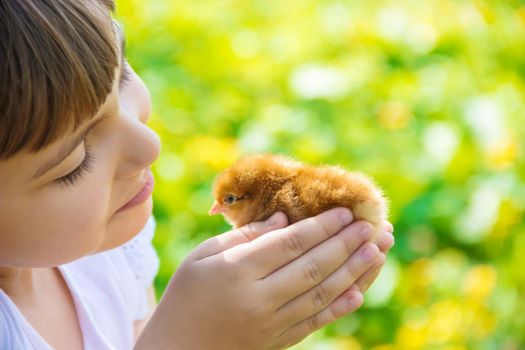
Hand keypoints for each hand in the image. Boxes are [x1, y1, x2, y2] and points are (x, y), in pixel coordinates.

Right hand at [135, 208, 389, 349]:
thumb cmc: (185, 295)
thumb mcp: (202, 256)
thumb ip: (244, 236)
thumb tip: (283, 218)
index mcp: (237, 270)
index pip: (289, 243)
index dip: (320, 226)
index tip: (345, 211)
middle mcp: (259, 298)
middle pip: (312, 266)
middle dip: (345, 244)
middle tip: (370, 226)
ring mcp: (271, 324)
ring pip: (321, 294)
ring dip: (353, 272)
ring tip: (376, 251)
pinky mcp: (278, 342)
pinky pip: (315, 322)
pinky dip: (339, 307)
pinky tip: (359, 292)